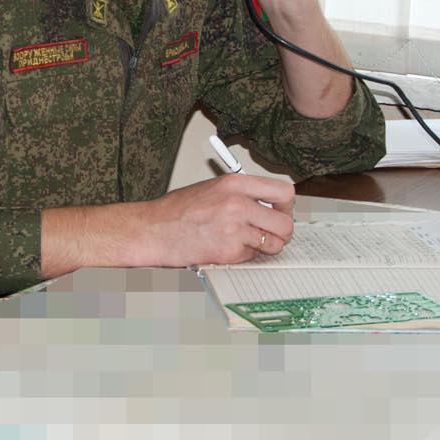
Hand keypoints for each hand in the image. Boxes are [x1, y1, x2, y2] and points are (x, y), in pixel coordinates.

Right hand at [132, 173, 295, 265]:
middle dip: (281, 232)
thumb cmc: (176, 210)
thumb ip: (242, 194)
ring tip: (246, 242)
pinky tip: (225, 247)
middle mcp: (237, 203)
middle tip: (270, 233)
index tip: (280, 211)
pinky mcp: (229, 250)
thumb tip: (269, 205)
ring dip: (265, 246)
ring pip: (274, 243)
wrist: (152, 230)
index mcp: (234, 183)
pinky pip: (252, 256)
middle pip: (285, 222)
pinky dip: (243, 255)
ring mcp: (234, 228)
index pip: (284, 191)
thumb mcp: (211, 188)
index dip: (286, 206)